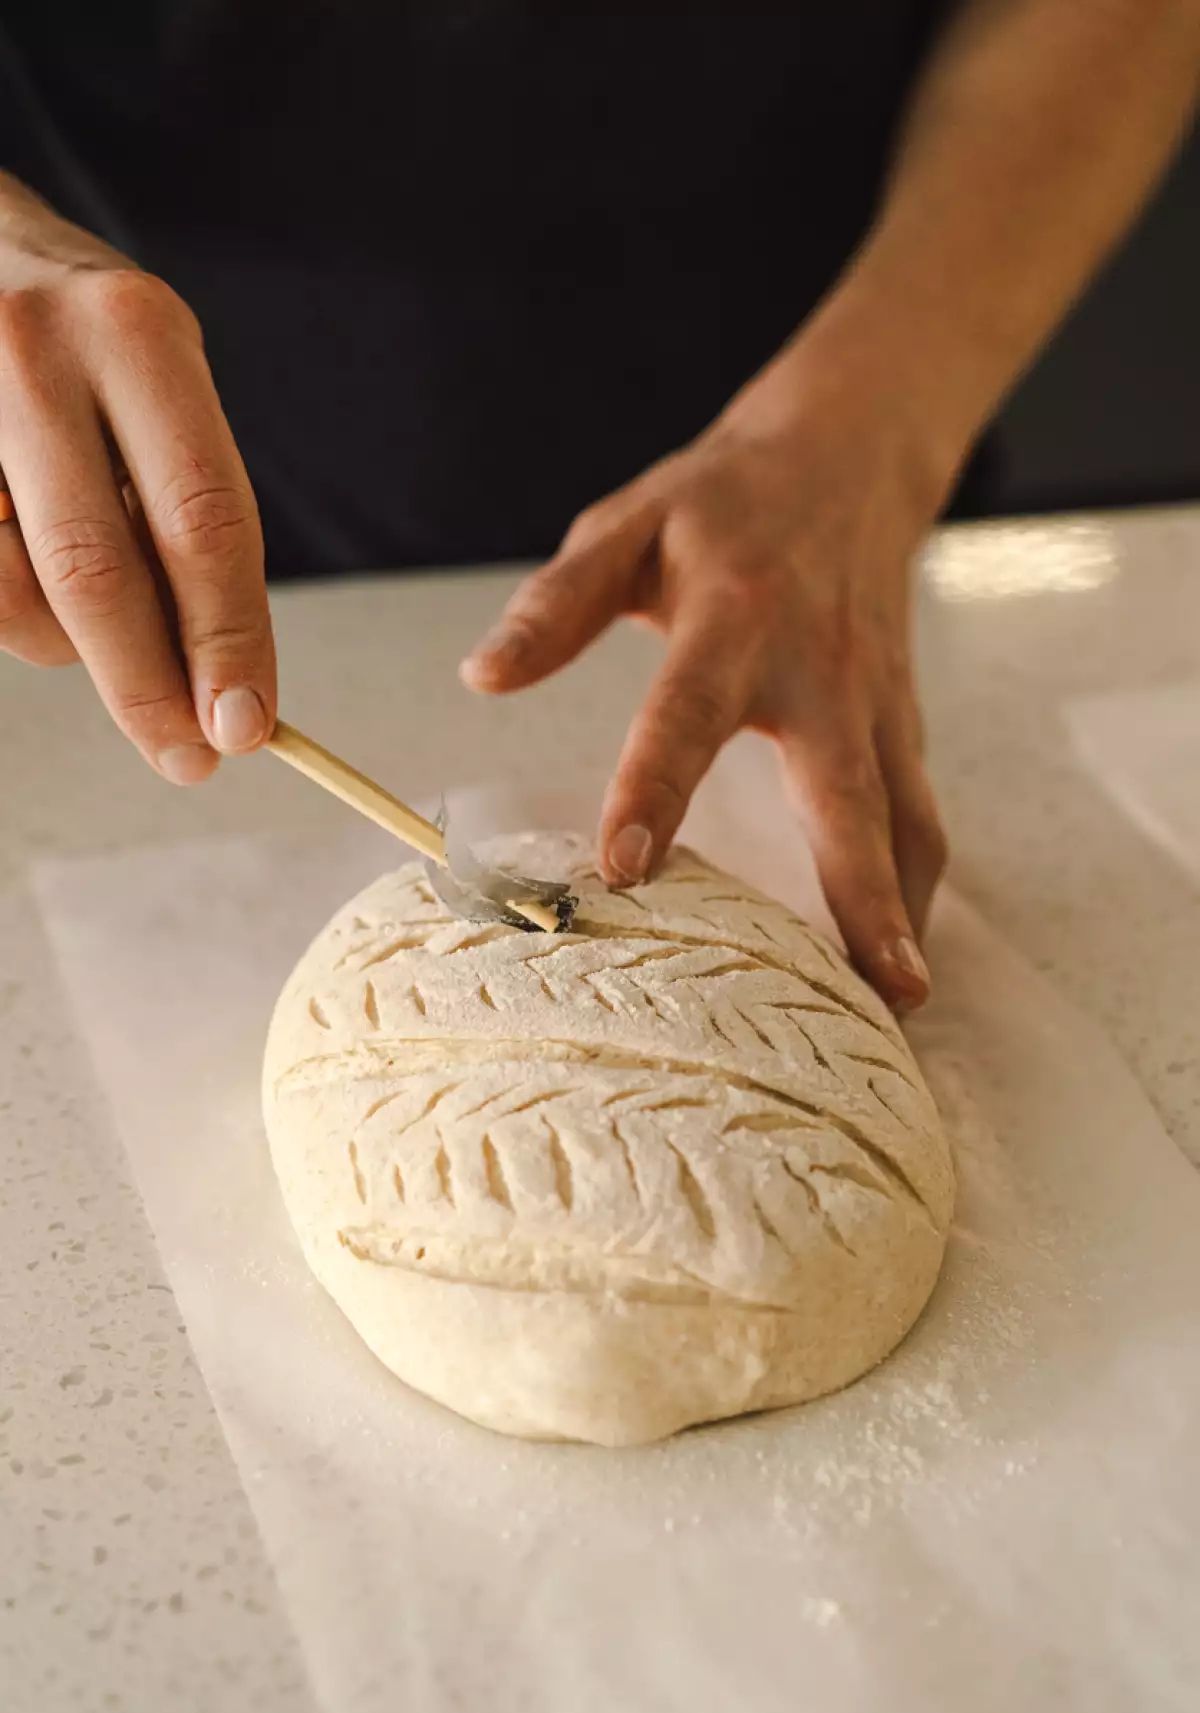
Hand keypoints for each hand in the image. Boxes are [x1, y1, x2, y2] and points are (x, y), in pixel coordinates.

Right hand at [0, 175, 273, 780]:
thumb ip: (185, 506)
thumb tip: (220, 678)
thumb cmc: (79, 339)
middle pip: (100, 574)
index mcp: (136, 335)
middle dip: (152, 689)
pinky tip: (23, 552)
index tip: (249, 728)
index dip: (230, 642)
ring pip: (20, 594)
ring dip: (72, 644)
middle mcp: (37, 353)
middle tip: (190, 759)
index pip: (204, 521)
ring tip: (90, 601)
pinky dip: (14, 603)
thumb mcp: (157, 381)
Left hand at [461, 338, 956, 1010]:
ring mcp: (879, 702)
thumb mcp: (628, 524)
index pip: (689, 715)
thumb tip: (482, 677)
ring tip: (899, 1006)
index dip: (656, 790)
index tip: (626, 868)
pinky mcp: (904, 724)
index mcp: (739, 616)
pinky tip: (896, 956)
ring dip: (905, 913)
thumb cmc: (723, 501)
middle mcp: (823, 669)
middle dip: (860, 893)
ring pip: (906, 819)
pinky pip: (918, 815)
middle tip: (878, 989)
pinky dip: (913, 889)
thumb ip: (557, 603)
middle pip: (848, 795)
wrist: (848, 457)